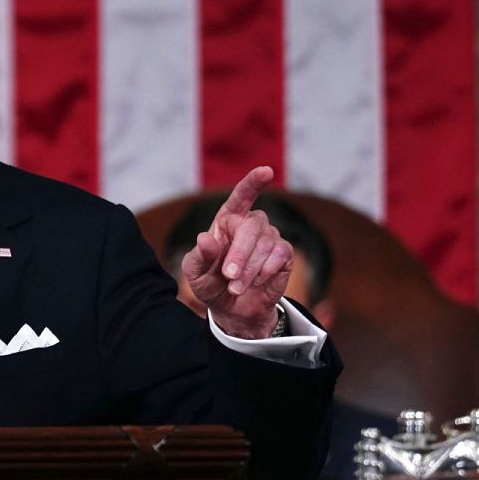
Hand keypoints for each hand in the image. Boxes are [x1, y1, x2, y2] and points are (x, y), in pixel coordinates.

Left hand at [180, 167, 291, 338]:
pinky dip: (266, 271)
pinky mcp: (284, 254)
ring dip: (250, 269)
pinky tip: (257, 282)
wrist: (232, 308)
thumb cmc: (211, 283)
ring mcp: (269, 237)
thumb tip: (205, 238)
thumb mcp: (196, 273)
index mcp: (226, 221)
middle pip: (251, 226)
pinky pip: (280, 255)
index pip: (241, 196)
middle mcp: (249, 224)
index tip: (266, 171)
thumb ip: (199, 256)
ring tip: (237, 286)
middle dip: (240, 253)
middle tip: (229, 276)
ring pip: (266, 243)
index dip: (253, 182)